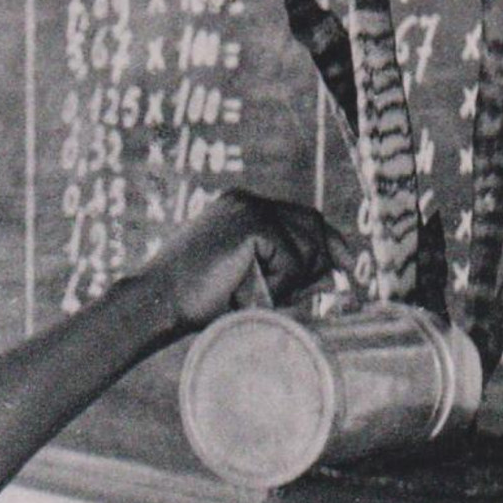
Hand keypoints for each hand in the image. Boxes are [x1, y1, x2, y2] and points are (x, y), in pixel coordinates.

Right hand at [138, 189, 349, 333]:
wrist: (157, 302)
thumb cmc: (195, 302)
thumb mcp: (249, 283)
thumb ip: (287, 274)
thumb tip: (333, 274)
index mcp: (241, 209)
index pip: (300, 217)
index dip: (327, 241)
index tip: (345, 265)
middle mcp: (247, 200)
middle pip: (312, 224)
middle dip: (322, 260)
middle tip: (317, 290)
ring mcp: (250, 208)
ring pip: (306, 246)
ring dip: (290, 282)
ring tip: (254, 295)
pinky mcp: (253, 223)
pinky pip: (292, 260)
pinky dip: (278, 285)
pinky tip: (247, 291)